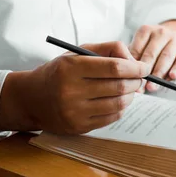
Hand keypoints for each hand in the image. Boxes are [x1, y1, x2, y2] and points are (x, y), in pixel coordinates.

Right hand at [0, 41, 148, 133]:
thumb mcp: (78, 53)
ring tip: (129, 89)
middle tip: (138, 79)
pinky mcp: (78, 127)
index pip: (114, 67)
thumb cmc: (60, 72)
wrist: (31, 98)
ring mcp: (74, 111)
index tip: (144, 67)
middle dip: (135, 82)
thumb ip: (108, 49)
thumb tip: (134, 61)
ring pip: (118, 103)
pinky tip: (117, 101)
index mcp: (71, 67)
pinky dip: (121, 108)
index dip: (135, 68)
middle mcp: (71, 90)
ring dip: (130, 96)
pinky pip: (111, 117)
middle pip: (119, 86)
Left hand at [129, 20, 175, 91]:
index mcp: (146, 31)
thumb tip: (127, 80)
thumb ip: (136, 61)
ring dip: (159, 73)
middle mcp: (161, 32)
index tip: (129, 80)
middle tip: (140, 87)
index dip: (132, 66)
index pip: (136, 50)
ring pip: (166, 57)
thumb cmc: (159, 48)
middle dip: (145, 72)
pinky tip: (173, 76)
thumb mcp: (146, 49)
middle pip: (151, 54)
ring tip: (153, 87)